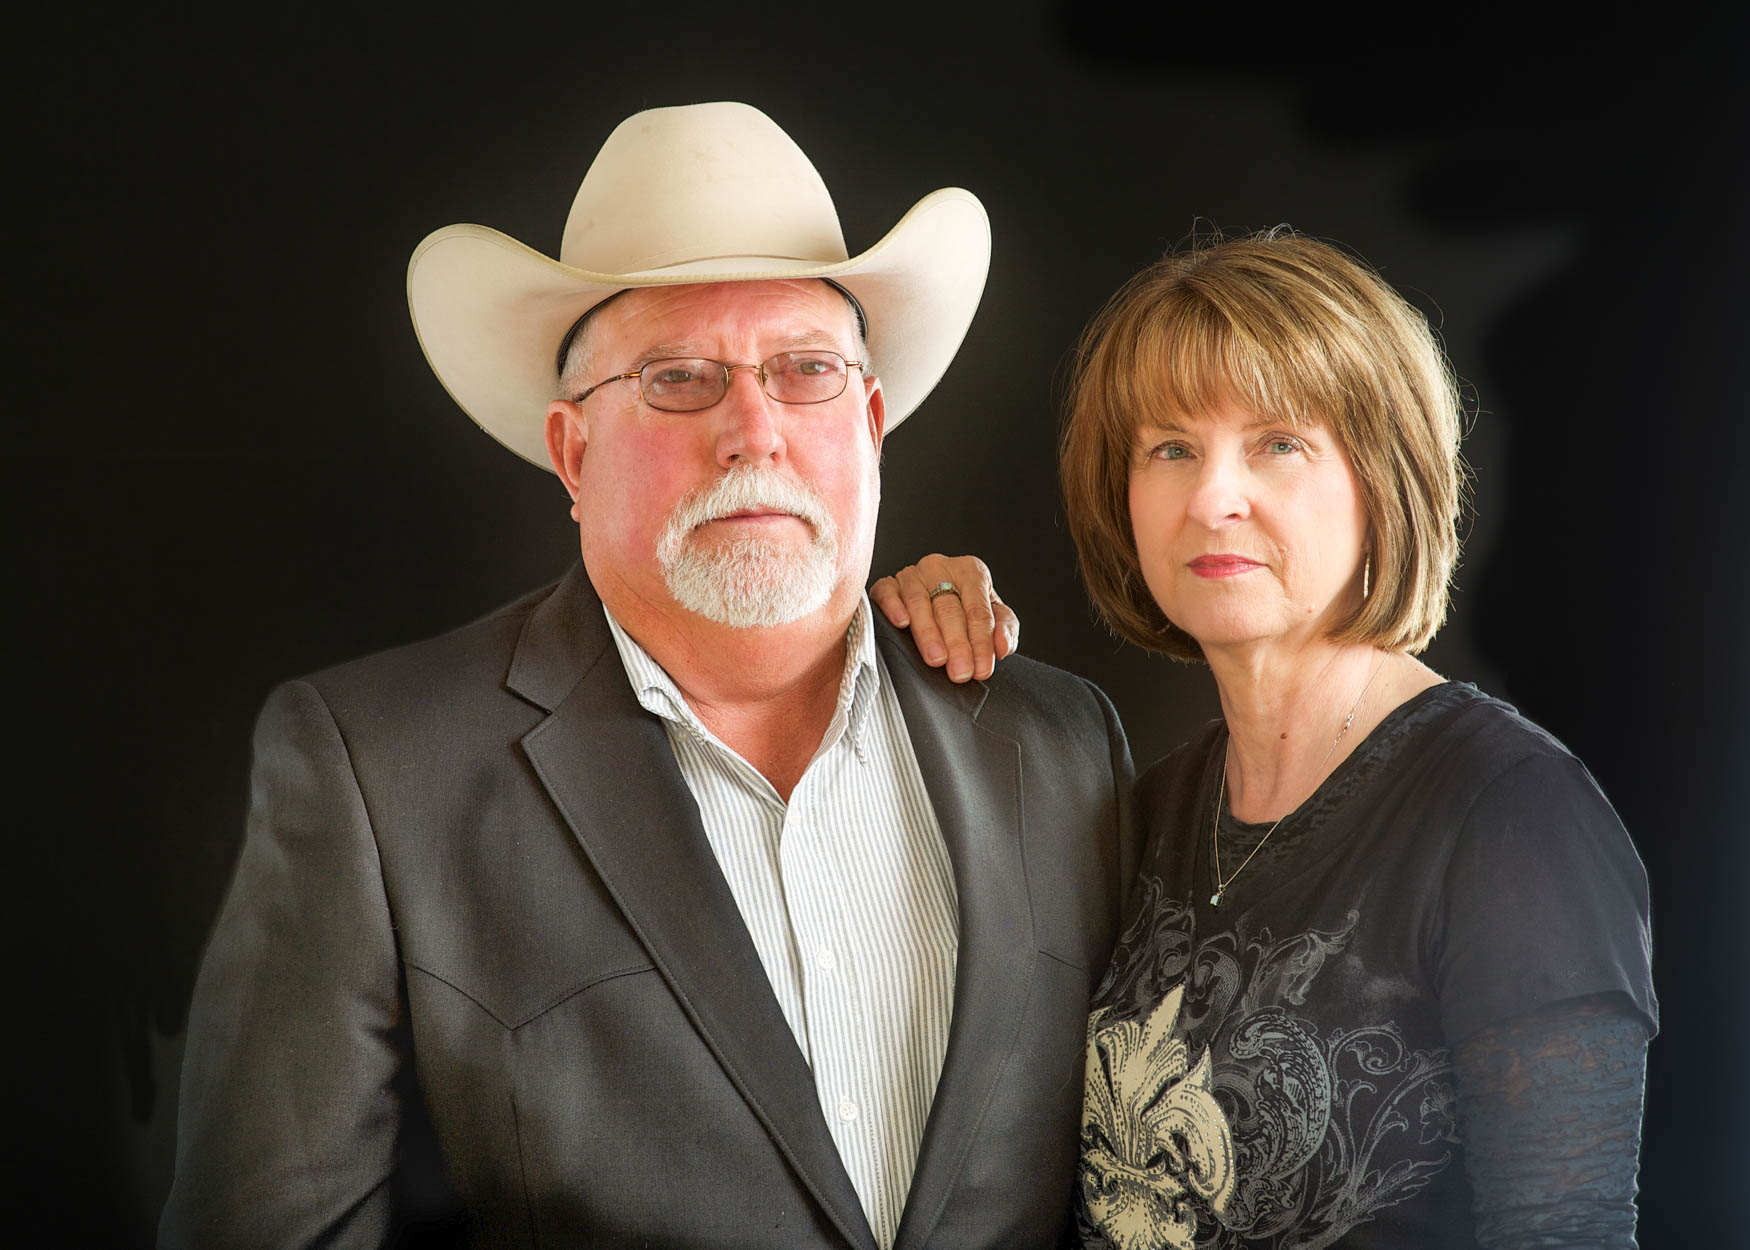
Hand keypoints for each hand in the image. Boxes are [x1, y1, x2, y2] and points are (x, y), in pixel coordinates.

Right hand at [870, 554, 1018, 681]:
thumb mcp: (994, 618)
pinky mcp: (887, 583)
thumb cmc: (967, 610)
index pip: (978, 610)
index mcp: (971, 572)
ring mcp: (912, 574)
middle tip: (960, 672)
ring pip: (919, 602)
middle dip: (957, 643)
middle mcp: (940, 568)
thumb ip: (1004, 630)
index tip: (982, 669)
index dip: (981, 642)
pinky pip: (887, 592)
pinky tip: (901, 623)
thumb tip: (1003, 647)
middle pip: (949, 608)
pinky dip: (894, 606)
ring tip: (936, 659)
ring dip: (928, 633)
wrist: (938, 601)